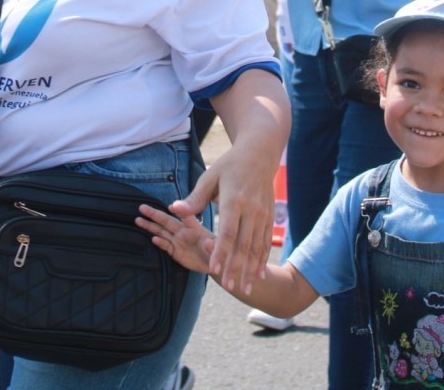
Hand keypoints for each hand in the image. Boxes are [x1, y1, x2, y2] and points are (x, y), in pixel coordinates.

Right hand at [136, 204, 214, 273]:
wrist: (216, 262)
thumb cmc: (219, 250)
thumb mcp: (218, 247)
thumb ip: (212, 245)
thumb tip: (207, 243)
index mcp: (195, 225)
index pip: (185, 214)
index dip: (178, 210)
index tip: (170, 207)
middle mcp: (184, 231)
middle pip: (167, 220)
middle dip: (154, 214)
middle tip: (142, 207)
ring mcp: (179, 241)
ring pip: (162, 231)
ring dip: (150, 226)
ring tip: (138, 220)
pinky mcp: (176, 252)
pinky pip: (166, 246)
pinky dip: (159, 242)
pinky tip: (152, 239)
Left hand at [172, 142, 275, 294]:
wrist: (260, 153)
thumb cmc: (230, 165)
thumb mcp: (210, 176)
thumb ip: (194, 198)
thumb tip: (174, 210)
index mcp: (234, 200)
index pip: (227, 232)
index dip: (220, 252)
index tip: (213, 270)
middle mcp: (251, 209)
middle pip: (243, 244)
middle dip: (236, 268)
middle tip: (228, 287)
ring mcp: (263, 214)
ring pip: (256, 247)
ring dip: (251, 270)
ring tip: (245, 289)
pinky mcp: (269, 216)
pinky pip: (266, 242)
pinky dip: (262, 260)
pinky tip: (260, 275)